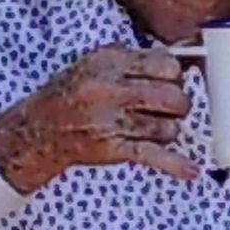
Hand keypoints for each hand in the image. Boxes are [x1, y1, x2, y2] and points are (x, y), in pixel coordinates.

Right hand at [0, 45, 195, 191]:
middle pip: (173, 97)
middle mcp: (111, 90)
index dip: (175, 74)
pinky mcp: (113, 148)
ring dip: (168, 130)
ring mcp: (112, 121)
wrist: (38, 129)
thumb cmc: (73, 93)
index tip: (171, 80)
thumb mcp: (95, 62)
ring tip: (152, 127)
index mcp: (109, 64)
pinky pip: (153, 156)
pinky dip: (175, 165)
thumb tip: (180, 57)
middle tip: (168, 107)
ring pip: (169, 127)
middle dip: (179, 104)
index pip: (166, 64)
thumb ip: (134, 58)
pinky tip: (191, 172)